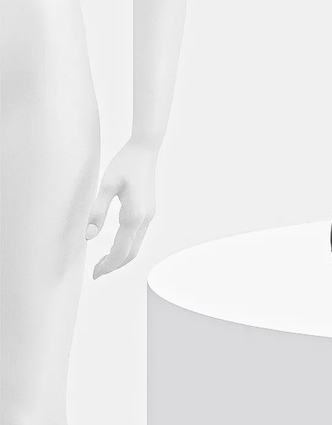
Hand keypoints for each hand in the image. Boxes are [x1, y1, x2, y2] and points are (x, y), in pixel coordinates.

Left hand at [85, 140, 157, 277]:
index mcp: (134, 215)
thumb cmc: (125, 164)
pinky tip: (115, 243)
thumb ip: (98, 211)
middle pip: (131, 253)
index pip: (121, 251)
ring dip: (120, 257)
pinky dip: (127, 246)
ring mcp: (149, 215)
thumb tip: (89, 236)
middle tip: (96, 272)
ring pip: (136, 246)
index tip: (95, 274)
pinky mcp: (149, 210)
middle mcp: (145, 218)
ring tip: (102, 260)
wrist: (145, 149)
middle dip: (114, 265)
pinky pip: (138, 236)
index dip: (108, 266)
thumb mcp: (107, 185)